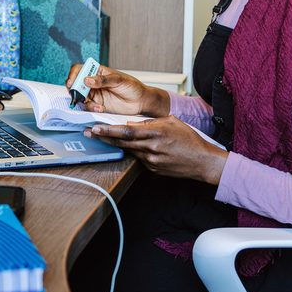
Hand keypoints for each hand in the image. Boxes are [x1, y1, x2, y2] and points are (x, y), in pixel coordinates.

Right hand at [65, 64, 169, 117]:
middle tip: (79, 97)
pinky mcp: (97, 105)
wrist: (141, 102)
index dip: (73, 75)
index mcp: (97, 72)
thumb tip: (86, 79)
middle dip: (75, 91)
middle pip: (76, 85)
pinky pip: (87, 107)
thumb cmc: (132, 87)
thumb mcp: (119, 80)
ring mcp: (94, 95)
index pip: (79, 69)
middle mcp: (93, 83)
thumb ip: (103, 80)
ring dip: (84, 102)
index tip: (72, 83)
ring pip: (80, 98)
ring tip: (97, 106)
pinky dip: (91, 109)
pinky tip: (100, 109)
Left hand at [84, 116, 227, 184]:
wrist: (202, 162)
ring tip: (103, 138)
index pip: (126, 131)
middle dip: (104, 137)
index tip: (95, 127)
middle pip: (122, 142)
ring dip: (116, 145)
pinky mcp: (153, 170)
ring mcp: (151, 161)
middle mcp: (151, 148)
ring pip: (129, 150)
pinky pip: (139, 159)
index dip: (109, 130)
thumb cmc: (189, 139)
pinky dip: (135, 152)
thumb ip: (150, 122)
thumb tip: (133, 122)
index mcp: (156, 133)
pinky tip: (134, 148)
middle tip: (89, 133)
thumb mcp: (171, 122)